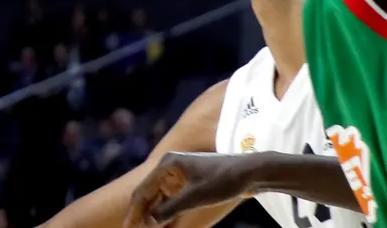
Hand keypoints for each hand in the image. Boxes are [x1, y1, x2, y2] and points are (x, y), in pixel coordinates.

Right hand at [125, 153, 252, 226]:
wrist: (251, 171)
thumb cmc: (223, 180)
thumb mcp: (195, 197)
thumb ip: (170, 209)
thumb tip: (150, 221)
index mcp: (166, 165)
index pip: (143, 192)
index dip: (134, 212)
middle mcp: (169, 168)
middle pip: (149, 195)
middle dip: (142, 214)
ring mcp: (180, 175)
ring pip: (160, 198)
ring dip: (155, 215)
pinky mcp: (190, 183)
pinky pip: (173, 200)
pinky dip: (168, 212)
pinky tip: (166, 226)